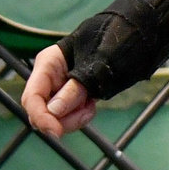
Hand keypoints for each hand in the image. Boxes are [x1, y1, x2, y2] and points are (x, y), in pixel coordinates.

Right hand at [26, 0, 168, 137]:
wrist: (137, 37)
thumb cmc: (116, 41)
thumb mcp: (94, 66)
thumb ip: (73, 89)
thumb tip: (52, 112)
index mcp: (48, 63)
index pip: (32, 96)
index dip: (40, 116)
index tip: (56, 132)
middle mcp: (51, 77)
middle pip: (41, 110)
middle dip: (61, 118)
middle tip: (87, 111)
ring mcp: (61, 88)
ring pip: (55, 117)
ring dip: (73, 118)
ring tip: (92, 104)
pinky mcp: (74, 96)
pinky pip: (69, 115)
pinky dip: (80, 116)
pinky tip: (92, 105)